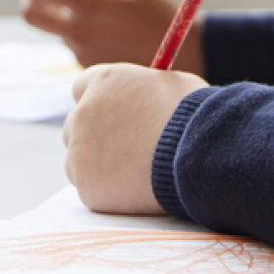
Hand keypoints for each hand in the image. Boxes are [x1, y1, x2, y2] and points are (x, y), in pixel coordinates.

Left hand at [0, 0, 203, 75]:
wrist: (185, 59)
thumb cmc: (159, 13)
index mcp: (90, 3)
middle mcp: (78, 31)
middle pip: (30, 13)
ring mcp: (80, 52)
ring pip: (56, 26)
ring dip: (67, 15)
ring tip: (110, 16)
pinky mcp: (86, 67)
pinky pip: (72, 42)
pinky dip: (82, 32)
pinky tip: (114, 34)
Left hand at [63, 64, 207, 215]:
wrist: (196, 155)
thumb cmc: (193, 117)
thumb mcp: (171, 86)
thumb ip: (146, 90)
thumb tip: (145, 97)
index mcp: (105, 81)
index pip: (82, 86)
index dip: (98, 101)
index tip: (111, 113)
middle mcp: (84, 112)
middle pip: (76, 125)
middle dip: (95, 136)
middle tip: (121, 149)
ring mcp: (81, 151)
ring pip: (80, 161)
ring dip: (99, 166)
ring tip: (137, 172)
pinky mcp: (87, 186)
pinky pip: (93, 189)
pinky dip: (110, 192)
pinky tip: (137, 189)